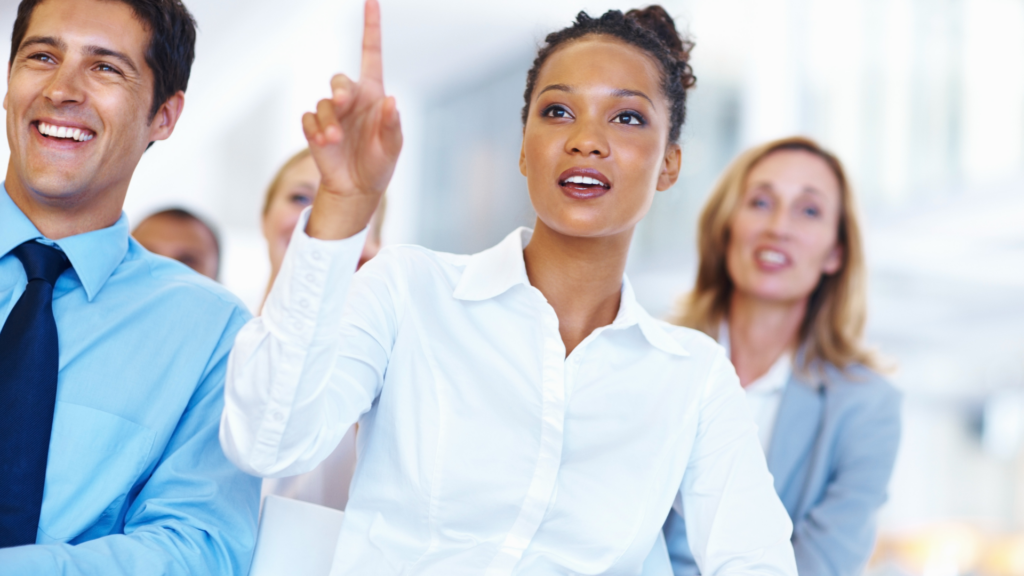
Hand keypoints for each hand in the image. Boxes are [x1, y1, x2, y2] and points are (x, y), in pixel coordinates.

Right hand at [304, 0, 401, 239]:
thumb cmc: (380, 163)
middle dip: (340, 89)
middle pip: (339, 80)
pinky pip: (309, 119)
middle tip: (343, 101)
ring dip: (329, 120)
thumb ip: (393, 124)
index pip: (370, 54)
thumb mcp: (393, 146)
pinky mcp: (315, 128)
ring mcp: (332, 113)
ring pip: (323, 103)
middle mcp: (351, 99)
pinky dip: (315, 130)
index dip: (370, 28)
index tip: (371, 0)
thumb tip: (391, 101)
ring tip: (334, 139)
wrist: (357, 188)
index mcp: (373, 95)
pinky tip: (324, 142)